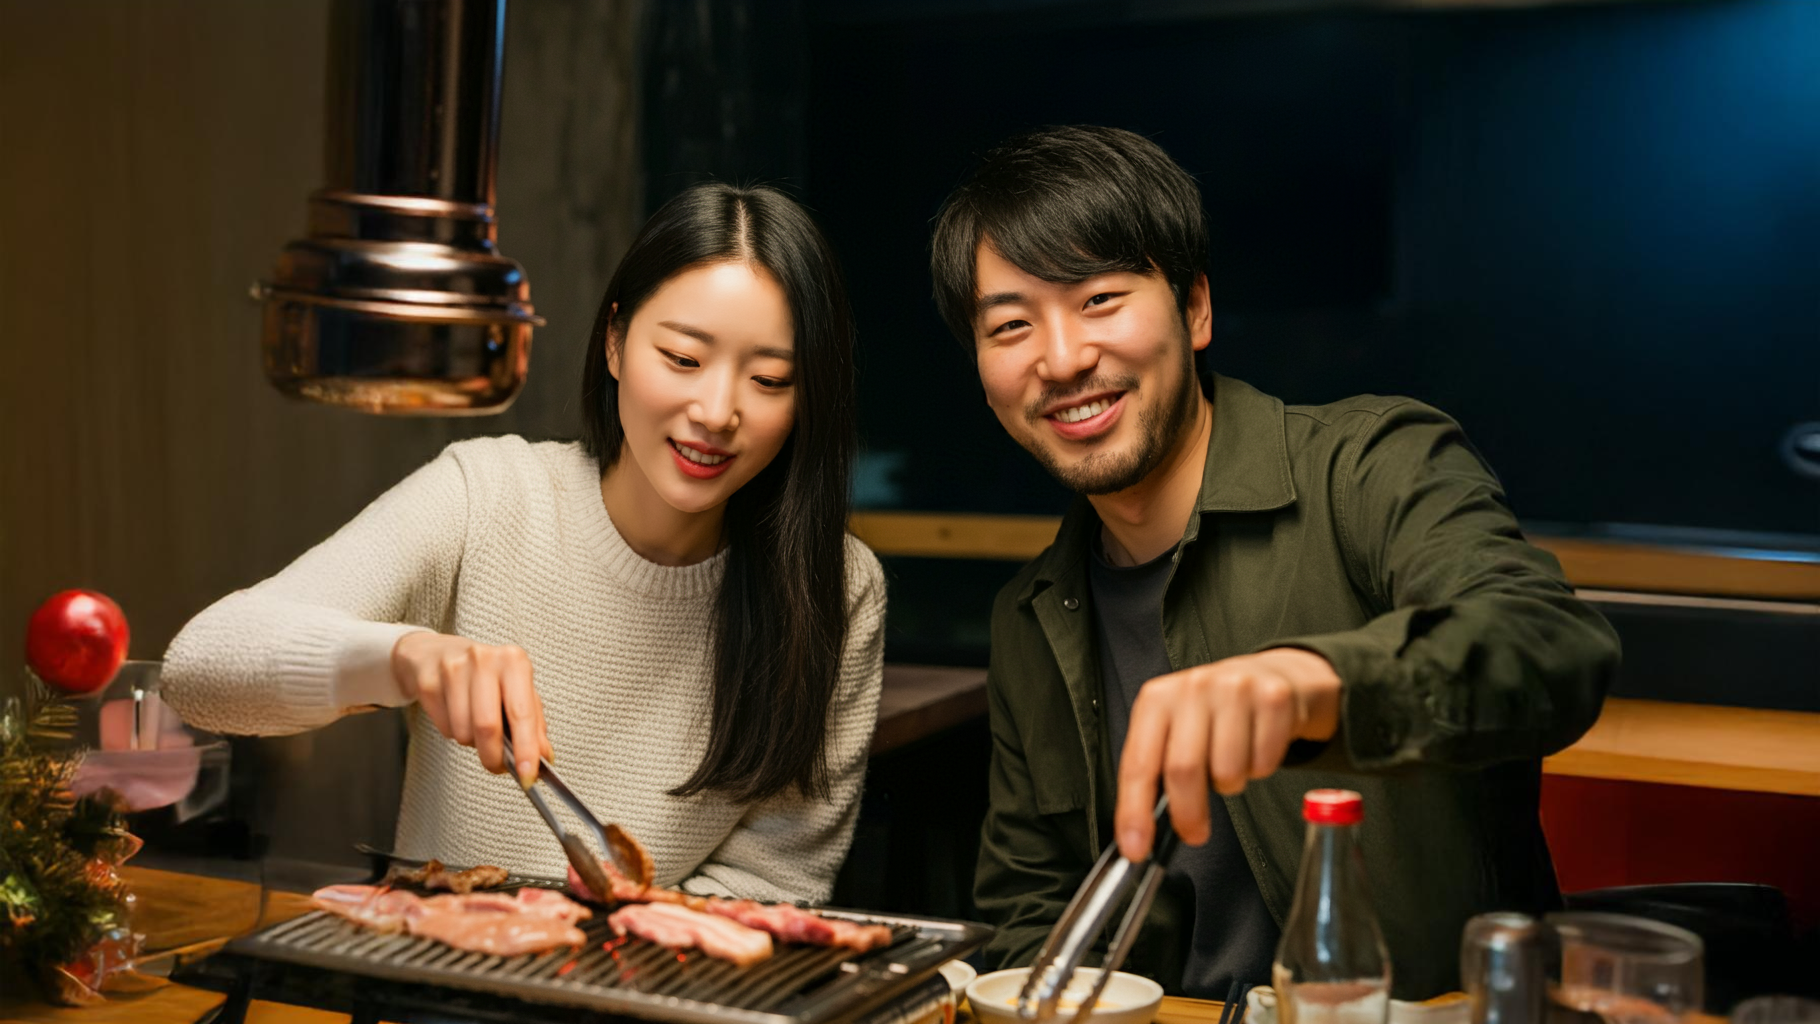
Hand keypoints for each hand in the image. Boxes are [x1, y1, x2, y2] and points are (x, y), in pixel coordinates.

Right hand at [391, 632, 553, 782]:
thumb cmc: (484, 676)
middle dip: (494, 756)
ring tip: (475, 726)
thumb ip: (533, 724)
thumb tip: (543, 757)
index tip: (528, 775)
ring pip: (463, 732)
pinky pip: (444, 728)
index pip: (521, 713)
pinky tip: (456, 714)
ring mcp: (452, 669)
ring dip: (472, 742)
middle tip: (498, 765)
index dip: (525, 749)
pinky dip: (453, 732)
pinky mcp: (428, 682)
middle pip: (487, 726)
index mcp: (513, 661)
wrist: (435, 655)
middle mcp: (483, 660)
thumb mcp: (516, 691)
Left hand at [1115, 647, 1340, 860]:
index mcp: (1157, 698)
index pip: (1139, 764)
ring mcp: (1235, 690)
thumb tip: (1138, 831)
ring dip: (1229, 785)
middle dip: (1188, 814)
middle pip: (1184, 770)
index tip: (1137, 848)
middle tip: (1194, 832)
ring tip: (1229, 764)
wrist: (1268, 676)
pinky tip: (1253, 747)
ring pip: (1228, 772)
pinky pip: (1263, 764)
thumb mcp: (1174, 728)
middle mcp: (1193, 687)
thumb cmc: (1213, 713)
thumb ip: (1154, 771)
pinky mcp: (1273, 698)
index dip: (1135, 812)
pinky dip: (1258, 770)